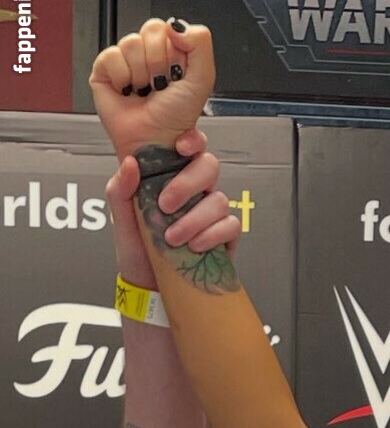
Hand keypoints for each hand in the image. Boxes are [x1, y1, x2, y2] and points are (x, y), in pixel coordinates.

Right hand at [89, 17, 216, 160]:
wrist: (154, 141)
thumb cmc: (176, 118)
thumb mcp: (202, 80)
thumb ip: (200, 44)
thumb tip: (175, 25)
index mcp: (173, 53)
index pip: (170, 28)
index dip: (174, 51)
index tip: (177, 75)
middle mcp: (149, 54)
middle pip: (150, 30)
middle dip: (158, 62)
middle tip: (160, 85)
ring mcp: (126, 61)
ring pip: (131, 43)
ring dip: (141, 73)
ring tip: (144, 91)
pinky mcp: (104, 70)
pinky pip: (110, 56)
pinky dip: (121, 77)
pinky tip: (127, 91)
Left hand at [106, 127, 241, 288]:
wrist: (148, 286)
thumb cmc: (137, 250)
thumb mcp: (121, 218)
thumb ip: (120, 189)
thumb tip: (129, 163)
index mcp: (171, 178)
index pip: (191, 148)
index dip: (193, 141)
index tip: (181, 148)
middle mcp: (195, 192)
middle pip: (209, 168)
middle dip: (188, 185)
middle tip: (165, 206)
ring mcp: (211, 213)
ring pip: (220, 200)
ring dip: (194, 219)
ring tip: (172, 238)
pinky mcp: (224, 236)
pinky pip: (231, 226)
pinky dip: (213, 235)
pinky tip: (195, 246)